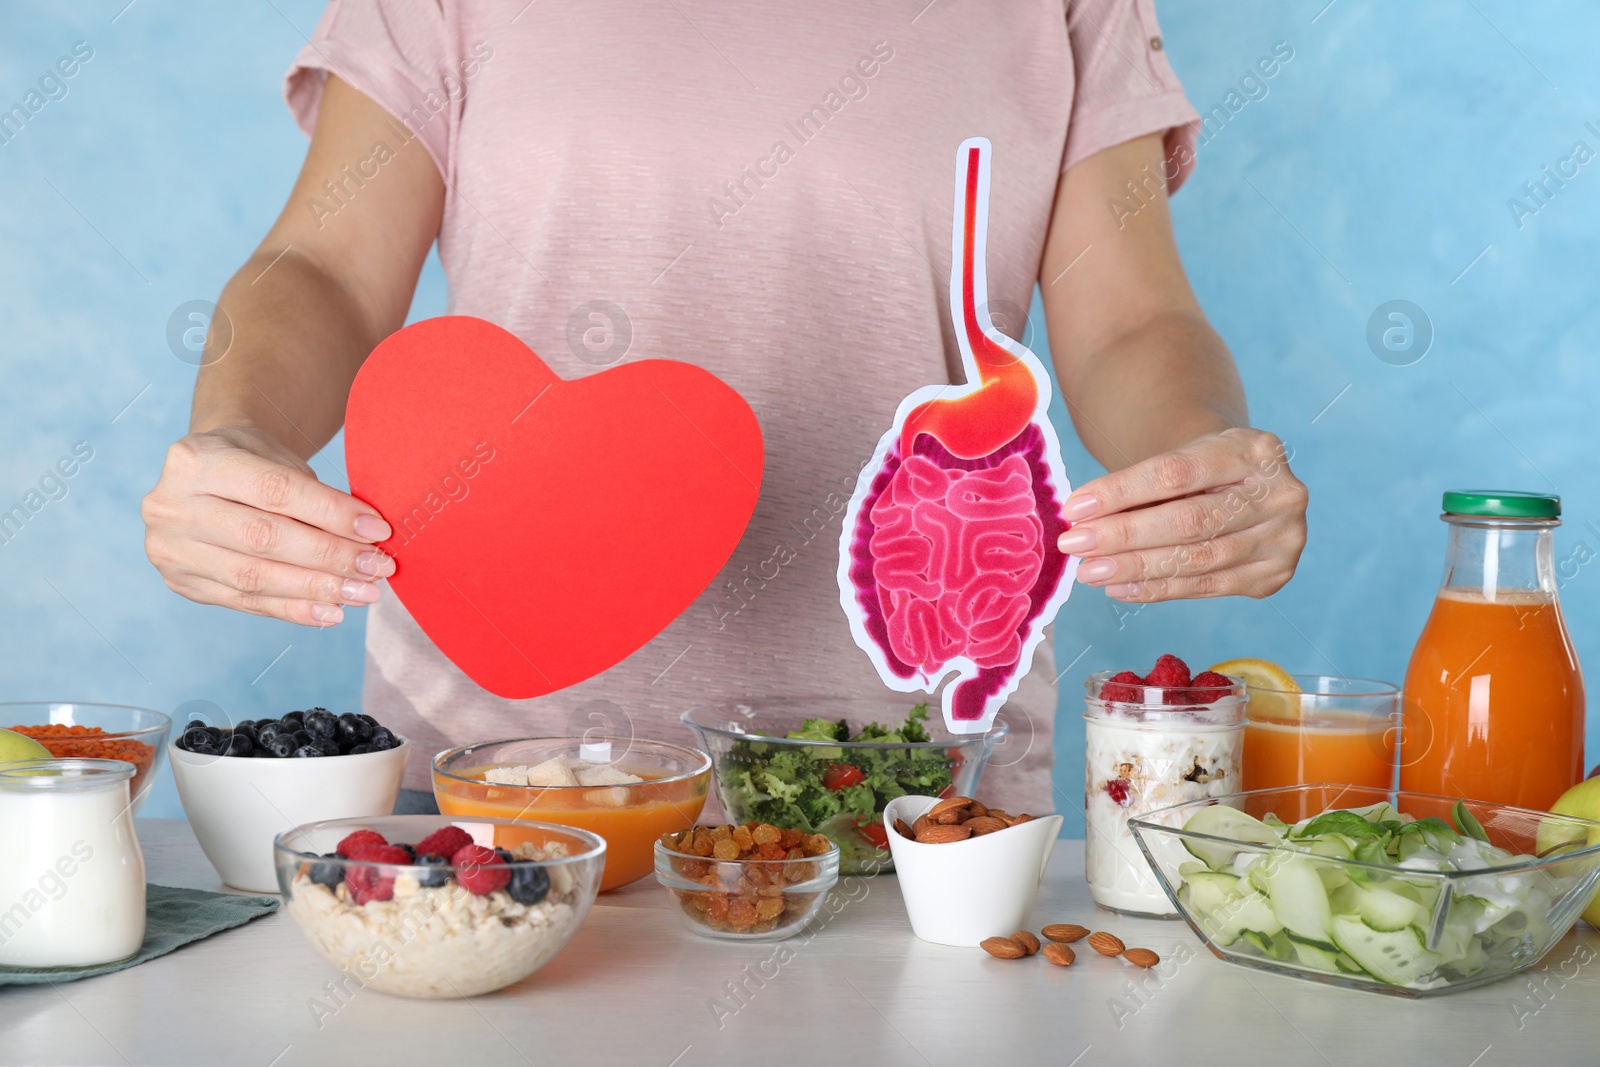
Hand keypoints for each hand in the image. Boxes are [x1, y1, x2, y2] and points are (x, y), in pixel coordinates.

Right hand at [142, 426, 394, 625]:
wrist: (207, 474)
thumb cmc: (253, 463)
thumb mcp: (279, 460)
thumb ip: (314, 497)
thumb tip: (368, 542)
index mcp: (195, 460)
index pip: (276, 491)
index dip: (332, 513)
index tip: (378, 531)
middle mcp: (171, 506)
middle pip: (264, 538)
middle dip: (329, 557)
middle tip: (377, 568)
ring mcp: (170, 549)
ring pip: (254, 577)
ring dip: (316, 589)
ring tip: (361, 593)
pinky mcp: (181, 583)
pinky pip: (246, 602)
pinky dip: (293, 609)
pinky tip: (330, 612)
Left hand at [1055, 428, 1306, 601]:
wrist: (1246, 483)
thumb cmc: (1202, 468)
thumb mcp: (1181, 458)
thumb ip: (1140, 487)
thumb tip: (1080, 522)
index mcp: (1256, 450)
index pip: (1176, 474)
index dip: (1121, 493)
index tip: (1074, 509)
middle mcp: (1281, 494)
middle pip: (1190, 521)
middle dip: (1124, 536)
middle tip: (1075, 545)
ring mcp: (1284, 538)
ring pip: (1197, 560)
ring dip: (1135, 568)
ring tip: (1090, 571)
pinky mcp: (1273, 574)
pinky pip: (1205, 587)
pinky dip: (1157, 589)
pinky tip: (1119, 587)